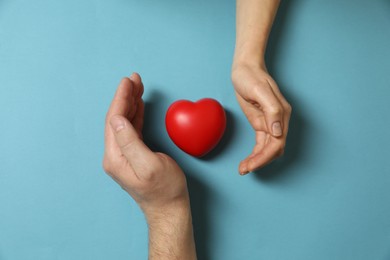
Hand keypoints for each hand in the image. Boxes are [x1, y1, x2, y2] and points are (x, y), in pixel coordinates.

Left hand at [102, 73, 188, 217]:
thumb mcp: (150, 165)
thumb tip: (117, 119)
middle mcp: (115, 155)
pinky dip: (136, 115)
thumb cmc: (165, 190)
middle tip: (135, 79)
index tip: (128, 81)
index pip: (115, 120)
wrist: (169, 209)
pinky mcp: (133, 156)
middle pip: (117, 119)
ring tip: (137, 86)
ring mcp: (123, 156)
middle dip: (125, 97)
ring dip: (131, 103)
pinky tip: (139, 106)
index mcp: (116, 157)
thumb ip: (131, 142)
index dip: (121, 99)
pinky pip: (132, 130)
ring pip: (124, 123)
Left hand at [232, 62, 291, 174]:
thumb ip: (272, 109)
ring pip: (268, 149)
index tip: (250, 165)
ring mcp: (271, 122)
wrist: (245, 68)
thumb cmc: (252, 76)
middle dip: (260, 162)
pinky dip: (256, 154)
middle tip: (243, 169)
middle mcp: (279, 120)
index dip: (264, 157)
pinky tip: (247, 160)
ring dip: (257, 160)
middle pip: (274, 149)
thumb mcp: (260, 90)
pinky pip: (262, 144)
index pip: (277, 142)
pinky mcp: (261, 123)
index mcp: (281, 113)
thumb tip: (278, 130)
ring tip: (243, 168)